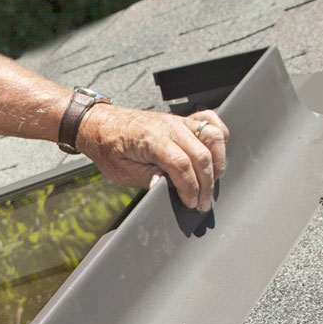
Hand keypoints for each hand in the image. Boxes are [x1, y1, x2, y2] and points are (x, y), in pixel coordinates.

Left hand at [78, 104, 228, 212]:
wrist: (102, 125)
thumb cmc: (110, 148)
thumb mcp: (122, 171)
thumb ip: (147, 178)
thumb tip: (166, 187)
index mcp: (151, 139)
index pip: (181, 165)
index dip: (190, 187)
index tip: (191, 203)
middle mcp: (169, 126)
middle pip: (201, 154)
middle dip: (206, 183)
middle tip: (203, 203)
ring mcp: (178, 121)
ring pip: (213, 136)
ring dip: (218, 161)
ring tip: (213, 182)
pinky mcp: (183, 120)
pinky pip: (210, 121)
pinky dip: (220, 136)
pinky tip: (217, 153)